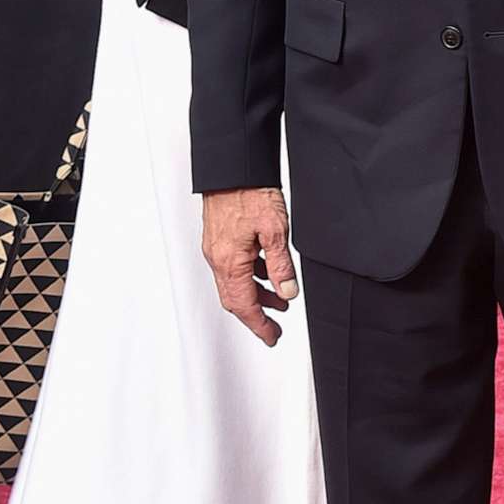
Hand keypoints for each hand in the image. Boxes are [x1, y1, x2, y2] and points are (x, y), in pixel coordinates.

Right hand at [201, 185, 297, 344]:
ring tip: (279, 299)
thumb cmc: (250, 193)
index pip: (244, 305)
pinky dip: (250, 277)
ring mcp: (216, 248)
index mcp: (230, 262)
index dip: (259, 325)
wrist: (232, 167)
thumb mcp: (276, 232)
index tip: (272, 336)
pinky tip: (267, 272)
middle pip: (234, 299)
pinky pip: (232, 267)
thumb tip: (287, 293)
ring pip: (233, 283)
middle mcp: (218, 258)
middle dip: (255, 315)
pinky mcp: (219, 238)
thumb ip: (281, 266)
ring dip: (256, 295)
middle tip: (274, 327)